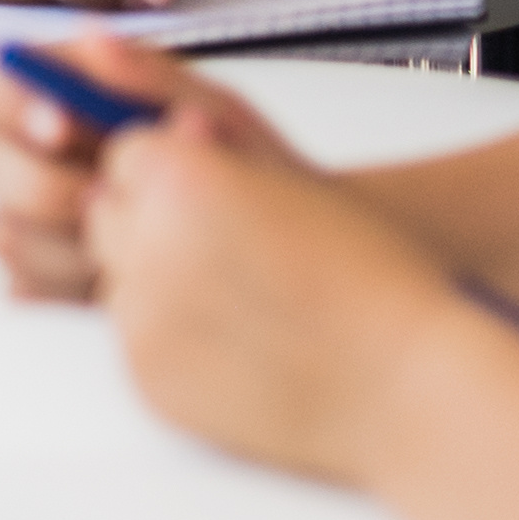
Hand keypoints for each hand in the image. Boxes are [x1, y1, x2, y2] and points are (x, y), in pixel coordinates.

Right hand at [0, 36, 293, 298]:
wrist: (292, 262)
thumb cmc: (253, 178)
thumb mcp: (220, 115)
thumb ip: (155, 76)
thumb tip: (91, 37)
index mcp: (60, 95)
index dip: (10, 96)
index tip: (62, 123)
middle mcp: (32, 154)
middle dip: (37, 181)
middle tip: (102, 197)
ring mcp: (35, 223)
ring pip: (3, 229)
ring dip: (66, 242)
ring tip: (139, 246)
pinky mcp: (47, 285)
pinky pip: (28, 291)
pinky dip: (74, 290)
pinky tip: (128, 285)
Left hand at [92, 101, 476, 484]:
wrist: (411, 389)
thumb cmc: (368, 276)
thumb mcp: (285, 182)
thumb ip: (205, 148)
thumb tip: (157, 131)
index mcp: (181, 179)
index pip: (126, 154)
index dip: (175, 175)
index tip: (224, 200)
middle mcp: (147, 244)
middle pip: (107, 213)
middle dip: (152, 226)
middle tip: (233, 255)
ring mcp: (141, 318)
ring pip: (118, 279)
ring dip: (158, 285)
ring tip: (245, 304)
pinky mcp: (147, 380)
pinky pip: (135, 342)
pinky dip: (171, 341)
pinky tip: (239, 347)